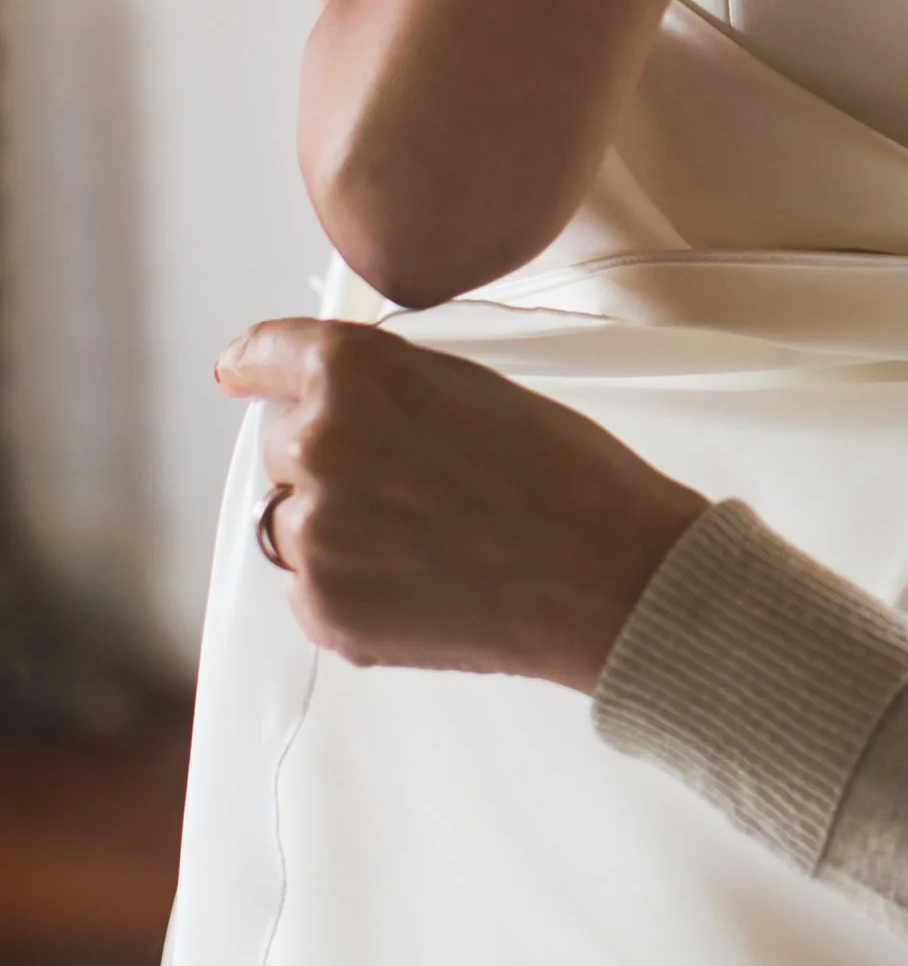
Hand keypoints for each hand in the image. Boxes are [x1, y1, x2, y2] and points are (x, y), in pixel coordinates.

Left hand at [216, 319, 708, 691]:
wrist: (606, 574)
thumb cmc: (565, 475)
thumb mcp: (474, 388)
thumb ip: (390, 388)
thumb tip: (345, 410)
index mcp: (353, 376)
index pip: (268, 355)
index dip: (257, 366)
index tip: (243, 373)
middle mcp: (316, 448)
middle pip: (285, 449)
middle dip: (332, 463)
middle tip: (415, 488)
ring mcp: (313, 536)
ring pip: (295, 525)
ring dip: (342, 529)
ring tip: (433, 543)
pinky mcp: (323, 610)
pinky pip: (314, 591)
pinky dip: (356, 588)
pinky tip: (428, 584)